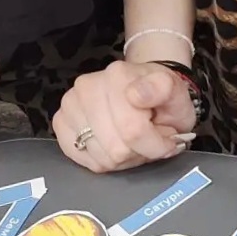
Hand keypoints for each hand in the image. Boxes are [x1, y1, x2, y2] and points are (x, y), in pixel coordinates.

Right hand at [53, 60, 197, 172]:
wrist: (142, 93)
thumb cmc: (159, 99)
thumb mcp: (176, 94)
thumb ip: (164, 91)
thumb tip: (136, 95)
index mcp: (118, 75)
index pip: (133, 130)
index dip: (155, 145)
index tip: (166, 141)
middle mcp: (88, 86)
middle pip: (115, 147)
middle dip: (138, 152)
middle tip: (147, 140)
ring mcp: (70, 104)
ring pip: (100, 156)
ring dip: (121, 158)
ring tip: (130, 141)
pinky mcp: (60, 121)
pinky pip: (80, 157)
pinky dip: (100, 159)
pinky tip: (111, 145)